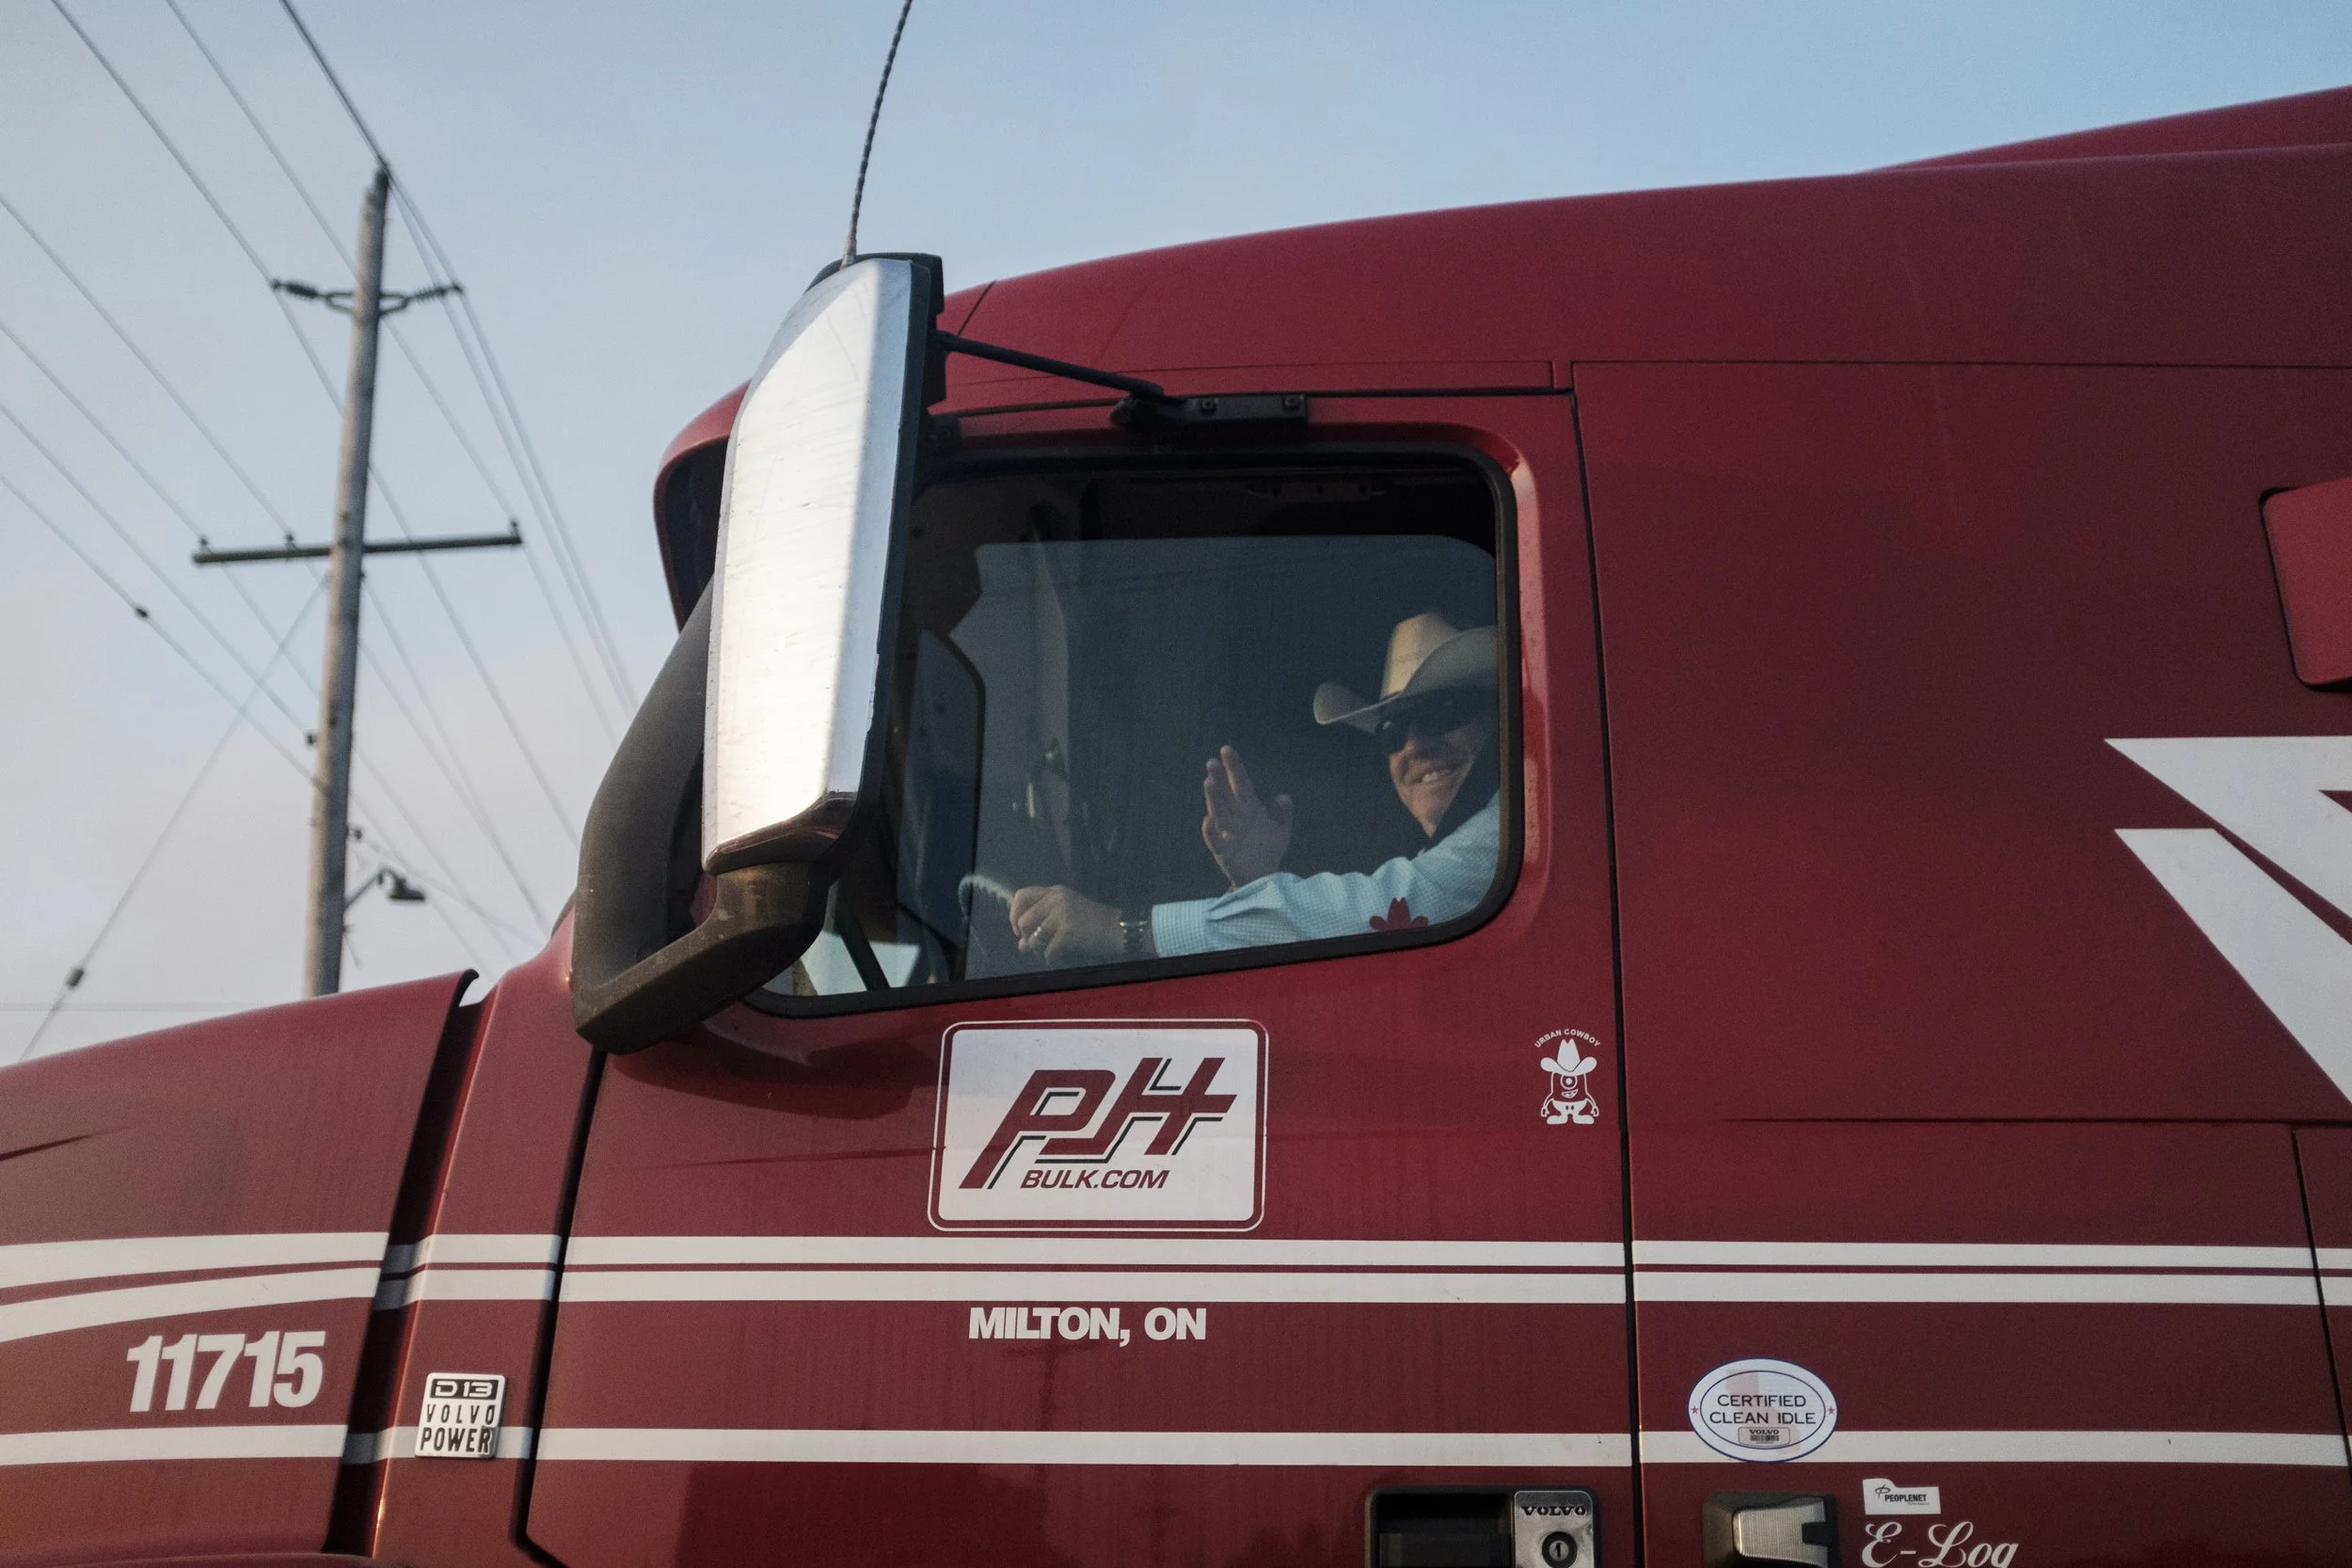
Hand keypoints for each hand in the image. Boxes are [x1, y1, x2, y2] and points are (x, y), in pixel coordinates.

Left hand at [1007, 884, 1125, 964]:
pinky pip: (1049, 952)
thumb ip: (1042, 926)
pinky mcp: (1068, 932)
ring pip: (1033, 940)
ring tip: (1054, 951)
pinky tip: (1063, 958)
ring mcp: (1062, 915)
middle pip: (1023, 922)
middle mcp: (1056, 899)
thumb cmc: (1094, 925)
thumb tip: (1021, 945)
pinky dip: (1053, 960)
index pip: (1021, 896)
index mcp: (1055, 892)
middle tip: (1038, 946)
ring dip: (1041, 951)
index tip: (1019, 929)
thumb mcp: (1066, 917)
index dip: (1014, 914)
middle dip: (1027, 938)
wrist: (1119, 930)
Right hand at [1201, 745, 1291, 887]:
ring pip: (1219, 812)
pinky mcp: (1222, 851)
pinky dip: (1210, 831)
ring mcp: (1227, 832)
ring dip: (1213, 798)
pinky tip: (1208, 820)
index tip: (1226, 749)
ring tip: (1209, 781)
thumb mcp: (1280, 831)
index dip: (1234, 767)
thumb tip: (1284, 796)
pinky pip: (1215, 839)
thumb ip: (1282, 814)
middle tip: (1212, 762)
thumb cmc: (1268, 850)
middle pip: (1226, 795)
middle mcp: (1236, 817)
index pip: (1241, 784)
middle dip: (1219, 779)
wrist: (1263, 878)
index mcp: (1250, 808)